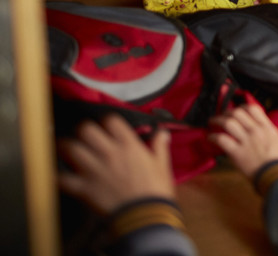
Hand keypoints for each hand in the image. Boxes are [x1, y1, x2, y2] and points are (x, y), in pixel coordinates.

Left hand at [57, 115, 175, 213]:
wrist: (145, 215)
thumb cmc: (155, 191)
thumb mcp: (162, 165)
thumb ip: (159, 146)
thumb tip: (162, 134)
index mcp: (129, 146)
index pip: (111, 121)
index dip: (107, 121)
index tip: (107, 125)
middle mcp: (109, 153)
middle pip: (86, 129)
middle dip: (83, 130)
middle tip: (84, 134)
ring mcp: (95, 170)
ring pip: (71, 149)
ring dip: (67, 147)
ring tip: (66, 148)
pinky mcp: (85, 188)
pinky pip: (64, 179)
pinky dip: (59, 176)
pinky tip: (58, 173)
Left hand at [209, 104, 277, 179]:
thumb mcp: (277, 140)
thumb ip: (267, 132)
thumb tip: (258, 128)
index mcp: (267, 127)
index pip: (252, 108)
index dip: (242, 106)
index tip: (237, 109)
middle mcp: (256, 131)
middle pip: (237, 112)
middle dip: (227, 112)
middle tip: (222, 115)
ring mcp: (246, 141)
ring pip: (228, 123)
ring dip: (217, 120)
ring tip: (212, 122)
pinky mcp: (237, 153)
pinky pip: (221, 140)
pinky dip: (213, 137)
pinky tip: (210, 138)